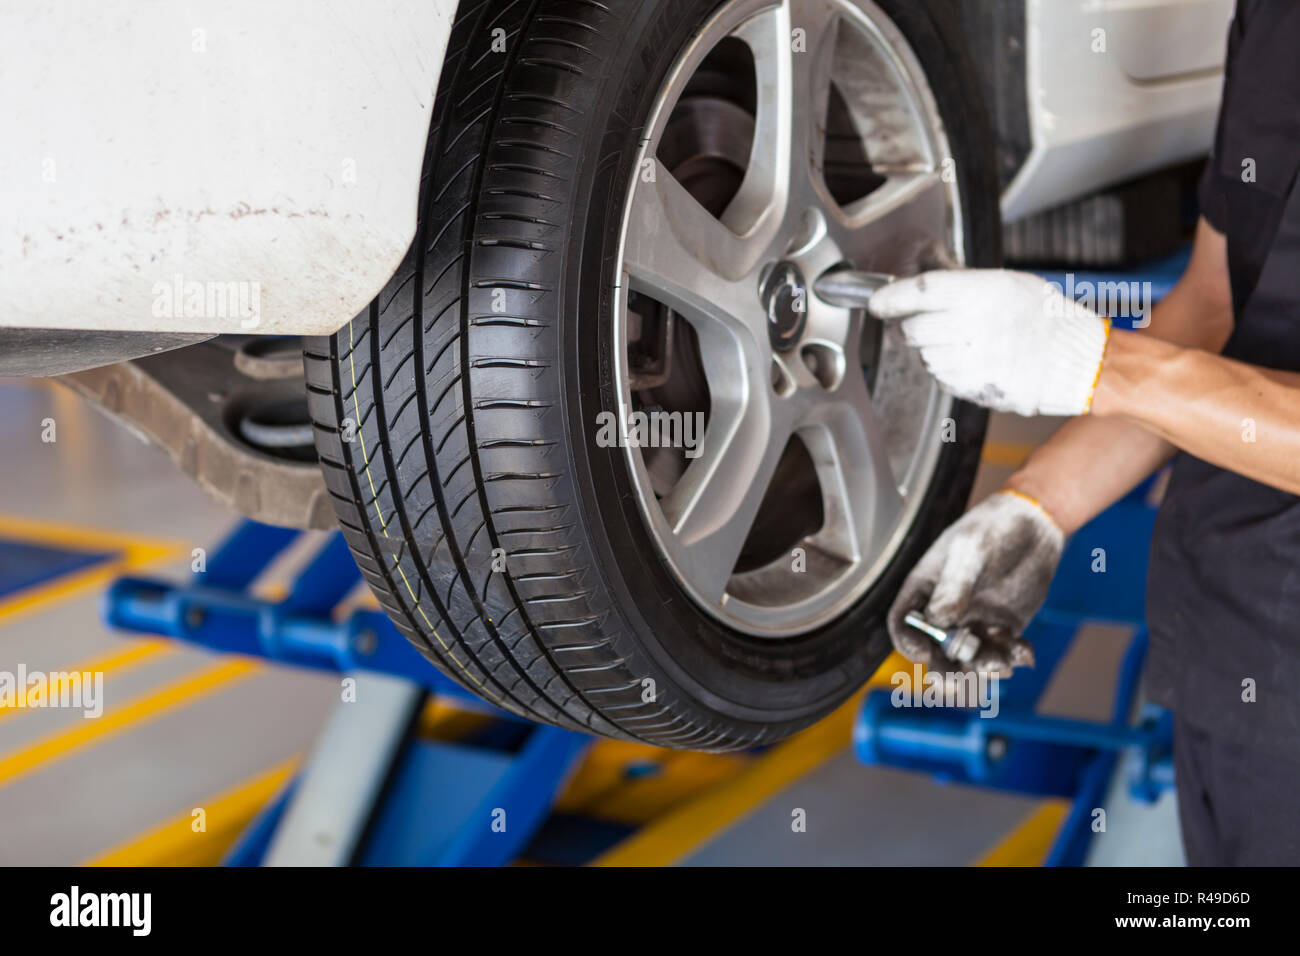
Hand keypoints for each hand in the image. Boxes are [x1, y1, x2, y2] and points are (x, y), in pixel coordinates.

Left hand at [868, 269, 1110, 416]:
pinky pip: (940, 377)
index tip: (877, 302)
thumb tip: (924, 291)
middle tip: (926, 322)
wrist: (1078, 362)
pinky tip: (973, 360)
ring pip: (924, 355)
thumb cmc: (1048, 319)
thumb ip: (965, 287)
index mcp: (982, 293)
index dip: (892, 297)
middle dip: (912, 326)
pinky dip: (947, 368)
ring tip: (964, 341)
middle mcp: (972, 326)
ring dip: (932, 349)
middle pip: (914, 328)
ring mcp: (970, 360)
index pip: (920, 292)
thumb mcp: (1010, 285)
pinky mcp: (972, 387)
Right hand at [887, 490, 1063, 674]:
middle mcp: (946, 611)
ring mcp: (975, 622)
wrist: (1034, 523)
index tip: (922, 653)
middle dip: (945, 669)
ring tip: (1001, 664)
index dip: (908, 641)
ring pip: (970, 658)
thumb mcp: (970, 551)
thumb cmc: (992, 529)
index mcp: (925, 590)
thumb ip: (954, 586)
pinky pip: (1003, 652)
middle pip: (936, 650)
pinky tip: (1025, 653)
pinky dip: (1013, 658)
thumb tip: (937, 620)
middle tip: (956, 683)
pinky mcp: (1003, 628)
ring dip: (983, 667)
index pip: (904, 623)